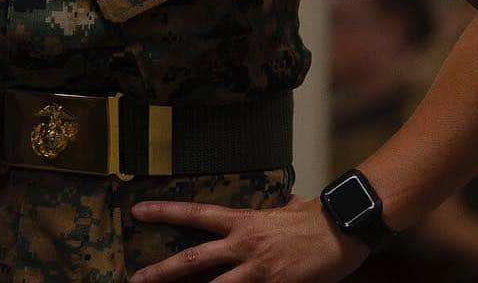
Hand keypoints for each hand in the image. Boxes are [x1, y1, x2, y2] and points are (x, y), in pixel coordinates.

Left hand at [129, 196, 368, 281]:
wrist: (341, 231)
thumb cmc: (315, 219)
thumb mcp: (290, 208)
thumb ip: (280, 208)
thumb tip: (288, 201)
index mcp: (243, 221)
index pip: (195, 214)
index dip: (165, 212)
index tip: (138, 211)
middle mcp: (243, 244)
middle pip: (193, 259)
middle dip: (162, 270)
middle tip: (135, 278)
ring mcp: (257, 270)